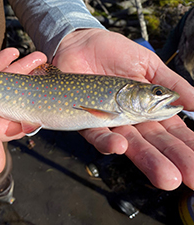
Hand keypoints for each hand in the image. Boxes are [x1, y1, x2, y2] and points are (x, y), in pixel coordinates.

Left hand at [53, 28, 193, 189]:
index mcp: (147, 107)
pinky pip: (96, 134)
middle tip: (189, 178)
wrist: (81, 43)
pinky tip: (121, 146)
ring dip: (146, 159)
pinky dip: (107, 141)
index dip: (186, 146)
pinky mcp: (86, 119)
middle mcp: (129, 118)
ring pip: (129, 144)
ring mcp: (108, 120)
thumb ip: (170, 83)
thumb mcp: (148, 65)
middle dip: (172, 160)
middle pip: (153, 143)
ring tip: (165, 176)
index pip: (171, 130)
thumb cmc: (114, 53)